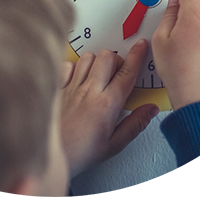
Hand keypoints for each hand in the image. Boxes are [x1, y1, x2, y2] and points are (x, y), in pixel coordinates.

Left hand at [59, 40, 159, 178]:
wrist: (48, 154)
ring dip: (97, 62)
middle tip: (118, 72)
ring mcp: (71, 86)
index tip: (141, 45)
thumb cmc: (80, 153)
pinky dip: (76, 67)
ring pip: (88, 56)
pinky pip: (69, 64)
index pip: (127, 73)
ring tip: (99, 76)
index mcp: (106, 105)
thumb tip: (151, 110)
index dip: (137, 56)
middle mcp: (89, 91)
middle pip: (108, 57)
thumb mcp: (114, 145)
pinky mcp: (58, 86)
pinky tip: (79, 78)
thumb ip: (135, 125)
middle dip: (117, 60)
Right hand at [151, 0, 199, 110]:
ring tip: (189, 51)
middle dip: (188, 13)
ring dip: (199, 28)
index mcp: (193, 17)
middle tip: (177, 34)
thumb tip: (175, 5)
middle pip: (198, 6)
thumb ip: (168, 16)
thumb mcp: (160, 41)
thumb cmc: (178, 72)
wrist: (199, 97)